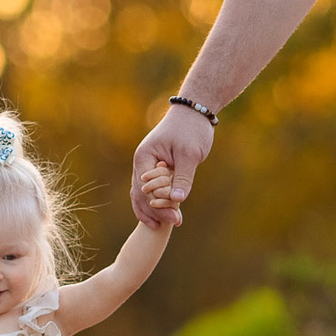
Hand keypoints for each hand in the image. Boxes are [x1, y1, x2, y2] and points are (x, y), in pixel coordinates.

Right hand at [130, 102, 213, 227]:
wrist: (194, 111)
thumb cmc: (191, 129)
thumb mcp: (189, 154)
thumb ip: (182, 178)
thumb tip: (176, 201)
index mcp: (144, 158)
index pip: (144, 189)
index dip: (158, 206)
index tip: (174, 218)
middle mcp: (142, 163)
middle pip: (141, 194)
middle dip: (155, 211)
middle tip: (174, 223)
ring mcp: (148, 165)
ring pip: (144, 193)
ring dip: (155, 209)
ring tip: (167, 225)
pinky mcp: (159, 167)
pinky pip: (153, 188)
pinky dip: (159, 200)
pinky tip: (167, 213)